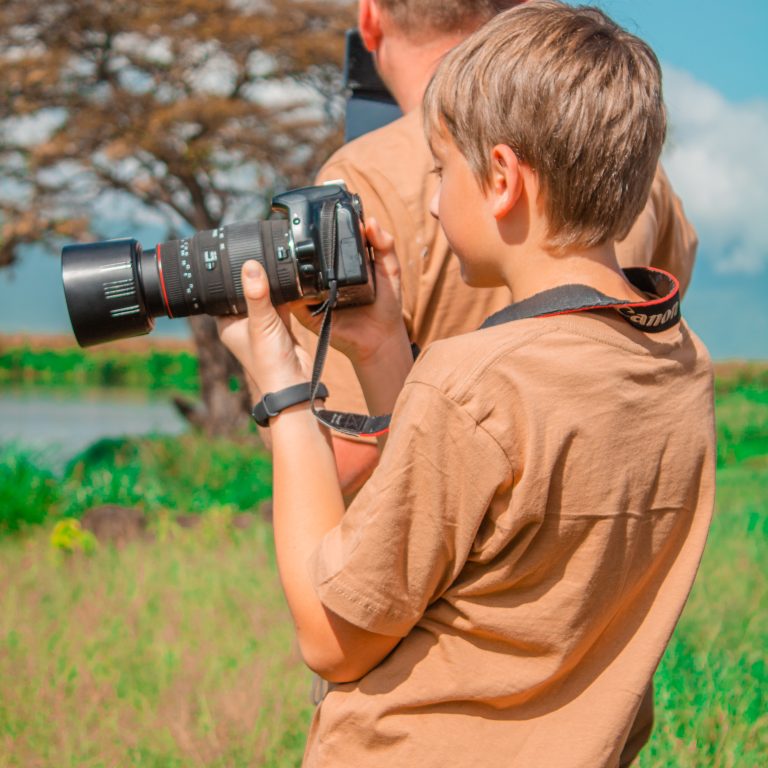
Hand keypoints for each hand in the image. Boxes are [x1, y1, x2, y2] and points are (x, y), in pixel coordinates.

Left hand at [217, 261, 311, 394]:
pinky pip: (281, 304)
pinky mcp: (281, 326)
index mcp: (227, 324)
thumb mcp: (260, 322)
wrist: (294, 382)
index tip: (234, 256)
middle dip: (253, 278)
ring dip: (270, 286)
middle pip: (245, 293)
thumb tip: (250, 266)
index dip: (228, 277)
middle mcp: (242, 324)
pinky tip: (290, 280)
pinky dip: (286, 295)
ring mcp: (262, 325)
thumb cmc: (268, 361)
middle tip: (258, 253)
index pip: (222, 294)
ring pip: (264, 297)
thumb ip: (256, 294)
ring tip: (275, 263)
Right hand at [290, 218, 407, 365]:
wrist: (381, 338)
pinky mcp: (308, 313)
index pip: (324, 241)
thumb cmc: (387, 304)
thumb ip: (384, 244)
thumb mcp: (390, 269)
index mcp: (340, 263)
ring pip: (294, 276)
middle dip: (300, 244)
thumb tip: (370, 221)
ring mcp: (314, 294)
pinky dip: (293, 292)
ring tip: (295, 255)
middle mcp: (324, 276)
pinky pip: (294, 300)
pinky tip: (299, 284)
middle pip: (304, 256)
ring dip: (292, 266)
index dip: (319, 227)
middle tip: (299, 231)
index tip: (317, 211)